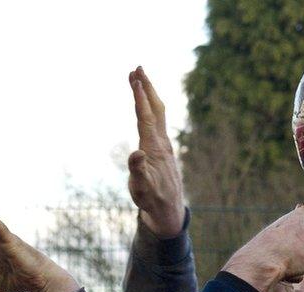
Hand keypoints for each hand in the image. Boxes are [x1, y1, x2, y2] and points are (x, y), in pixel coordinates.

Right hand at [127, 67, 185, 238]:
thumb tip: (135, 154)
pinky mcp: (163, 151)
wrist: (169, 212)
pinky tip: (148, 108)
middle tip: (137, 67)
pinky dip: (150, 109)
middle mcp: (161, 144)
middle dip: (146, 87)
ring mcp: (163, 146)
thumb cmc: (152, 201)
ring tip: (140, 80)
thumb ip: (138, 171)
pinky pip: (156, 123)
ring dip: (149, 95)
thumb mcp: (141, 188)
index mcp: (153, 149)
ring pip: (157, 115)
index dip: (140, 97)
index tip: (135, 78)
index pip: (145, 117)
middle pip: (154, 109)